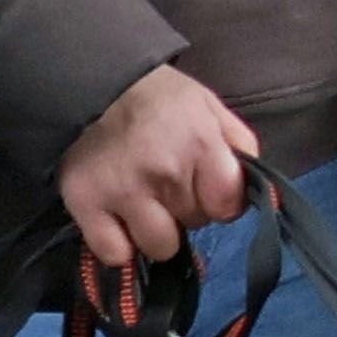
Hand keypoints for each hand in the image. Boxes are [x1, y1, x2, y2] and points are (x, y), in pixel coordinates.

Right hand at [58, 63, 255, 280]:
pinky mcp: (84, 204)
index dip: (220, 201)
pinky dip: (117, 243)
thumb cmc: (155, 96)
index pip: (228, 206)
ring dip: (154, 230)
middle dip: (185, 208)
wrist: (86, 83)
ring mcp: (123, 191)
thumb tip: (251, 186)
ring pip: (160, 247)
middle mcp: (164, 171)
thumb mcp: (207, 105)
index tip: (205, 187)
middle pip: (195, 224)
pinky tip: (115, 218)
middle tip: (165, 181)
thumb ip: (237, 143)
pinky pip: (115, 254)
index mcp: (199, 143)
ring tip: (141, 200)